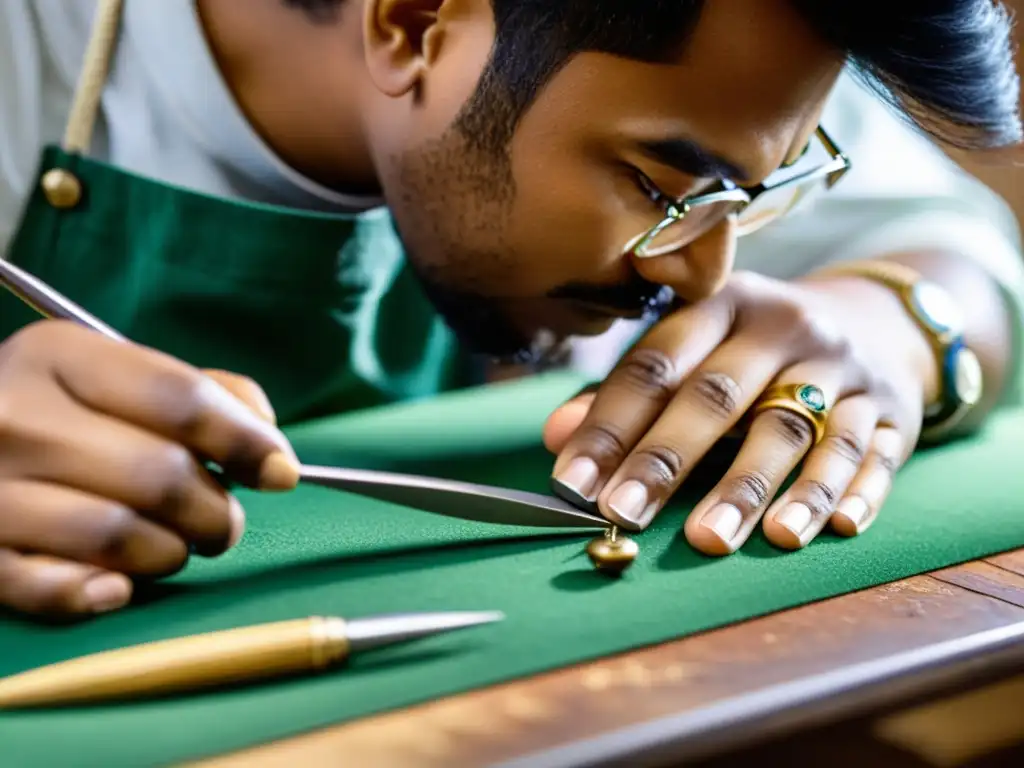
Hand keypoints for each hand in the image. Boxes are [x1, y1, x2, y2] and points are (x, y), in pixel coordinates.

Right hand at [0, 320, 298, 618]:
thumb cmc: (54, 408)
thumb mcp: (114, 373)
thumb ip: (201, 392)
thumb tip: (268, 444)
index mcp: (59, 354)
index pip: (180, 399)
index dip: (246, 441)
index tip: (281, 472)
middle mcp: (15, 415)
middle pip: (161, 474)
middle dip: (215, 511)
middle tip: (222, 522)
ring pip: (120, 535)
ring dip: (171, 553)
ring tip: (173, 546)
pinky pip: (58, 589)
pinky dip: (105, 592)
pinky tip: (119, 584)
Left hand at [545, 270, 933, 554]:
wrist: (875, 321)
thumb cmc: (754, 350)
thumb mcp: (696, 349)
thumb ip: (629, 393)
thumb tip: (558, 437)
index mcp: (721, 305)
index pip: (656, 364)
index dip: (611, 424)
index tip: (574, 481)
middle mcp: (783, 326)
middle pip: (719, 396)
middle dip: (667, 460)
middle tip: (624, 515)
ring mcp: (844, 366)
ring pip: (796, 429)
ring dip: (752, 488)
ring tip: (713, 539)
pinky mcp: (892, 408)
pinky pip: (872, 453)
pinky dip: (849, 492)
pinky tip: (829, 529)